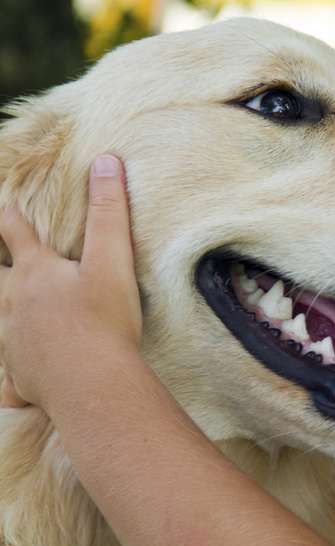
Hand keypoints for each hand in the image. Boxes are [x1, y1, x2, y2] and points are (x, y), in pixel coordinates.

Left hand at [0, 154, 140, 409]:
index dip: (9, 217)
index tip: (4, 206)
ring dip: (2, 319)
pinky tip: (16, 385)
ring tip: (8, 317)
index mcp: (36, 274)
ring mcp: (15, 342)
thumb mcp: (112, 261)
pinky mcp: (23, 377)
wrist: (93, 383)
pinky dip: (12, 379)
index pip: (16, 234)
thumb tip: (107, 161)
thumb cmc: (103, 322)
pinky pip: (11, 379)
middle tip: (1, 269)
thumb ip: (109, 212)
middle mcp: (16, 305)